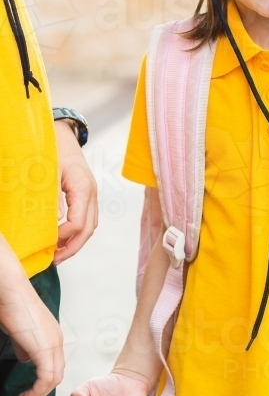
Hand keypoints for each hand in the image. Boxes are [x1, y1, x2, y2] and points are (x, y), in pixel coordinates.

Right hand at [0, 296, 63, 395]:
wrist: (11, 292)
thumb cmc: (11, 307)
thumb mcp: (19, 332)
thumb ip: (24, 346)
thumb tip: (25, 359)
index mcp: (52, 335)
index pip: (55, 363)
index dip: (45, 379)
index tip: (32, 390)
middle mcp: (57, 340)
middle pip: (58, 372)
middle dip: (44, 389)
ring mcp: (53, 344)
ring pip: (54, 377)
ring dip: (39, 393)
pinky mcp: (44, 349)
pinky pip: (46, 377)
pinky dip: (37, 390)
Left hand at [54, 120, 97, 263]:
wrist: (63, 136)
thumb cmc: (55, 150)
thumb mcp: (49, 174)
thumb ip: (53, 199)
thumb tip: (54, 224)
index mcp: (83, 187)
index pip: (79, 223)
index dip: (64, 237)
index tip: (48, 243)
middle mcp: (92, 193)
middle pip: (89, 229)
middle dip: (73, 247)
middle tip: (55, 259)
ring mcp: (92, 195)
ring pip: (91, 226)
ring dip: (76, 242)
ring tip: (59, 253)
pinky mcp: (88, 195)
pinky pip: (88, 219)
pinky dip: (78, 232)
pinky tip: (64, 238)